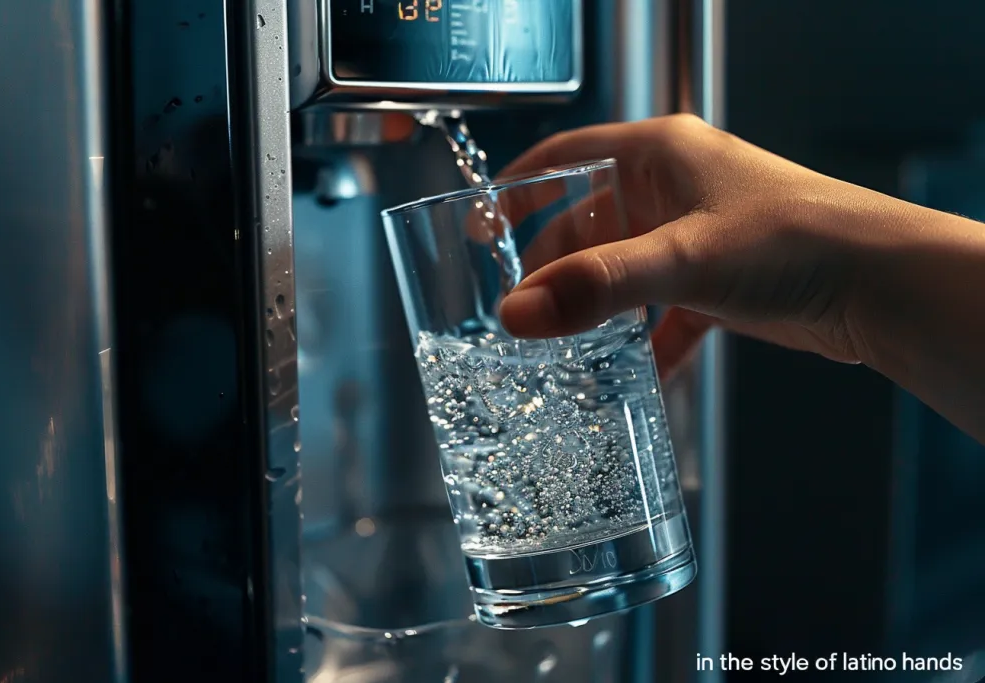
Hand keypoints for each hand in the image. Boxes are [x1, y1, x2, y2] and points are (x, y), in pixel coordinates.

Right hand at [495, 114, 871, 379]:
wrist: (881, 286)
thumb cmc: (797, 240)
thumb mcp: (682, 259)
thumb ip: (596, 287)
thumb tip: (515, 314)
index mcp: (660, 154)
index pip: (568, 157)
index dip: (520, 188)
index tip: (483, 226)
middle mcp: (675, 188)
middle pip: (590, 224)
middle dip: (556, 268)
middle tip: (521, 310)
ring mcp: (697, 236)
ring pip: (624, 270)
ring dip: (598, 309)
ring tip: (562, 346)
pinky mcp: (720, 281)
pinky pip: (664, 310)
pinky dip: (647, 341)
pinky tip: (634, 374)